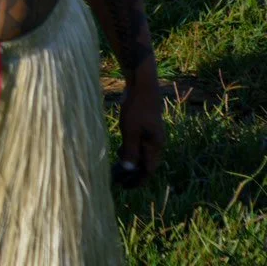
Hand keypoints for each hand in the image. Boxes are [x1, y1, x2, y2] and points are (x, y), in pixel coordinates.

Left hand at [114, 73, 165, 187]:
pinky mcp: (145, 127)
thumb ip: (131, 151)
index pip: (149, 170)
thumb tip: (130, 170)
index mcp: (156, 145)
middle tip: (120, 182)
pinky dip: (130, 151)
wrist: (142, 87)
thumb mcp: (131, 131)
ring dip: (132, 163)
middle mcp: (156, 142)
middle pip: (147, 164)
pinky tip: (120, 153)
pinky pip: (139, 144)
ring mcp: (151, 135)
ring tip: (118, 171)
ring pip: (142, 154)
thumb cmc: (136, 109)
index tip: (126, 187)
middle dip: (135, 174)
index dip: (139, 180)